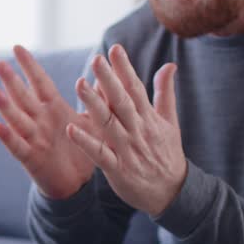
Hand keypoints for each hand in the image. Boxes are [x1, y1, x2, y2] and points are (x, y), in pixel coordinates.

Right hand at [0, 45, 95, 198]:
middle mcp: (40, 121)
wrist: (78, 183)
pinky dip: (8, 138)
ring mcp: (34, 139)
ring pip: (17, 120)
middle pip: (23, 97)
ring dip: (6, 107)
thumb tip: (105, 72)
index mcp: (53, 109)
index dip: (29, 66)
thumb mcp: (91, 120)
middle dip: (11, 81)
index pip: (40, 83)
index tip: (17, 47)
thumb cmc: (81, 148)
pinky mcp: (32, 158)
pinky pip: (18, 147)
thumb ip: (97, 98)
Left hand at [67, 44, 187, 215]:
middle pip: (122, 101)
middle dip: (109, 79)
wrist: (172, 193)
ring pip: (109, 124)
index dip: (125, 69)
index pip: (136, 88)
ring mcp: (128, 150)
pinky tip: (72, 128)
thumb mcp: (170, 123)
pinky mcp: (118, 170)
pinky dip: (86, 142)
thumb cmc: (167, 155)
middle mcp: (138, 131)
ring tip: (79, 84)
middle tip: (96, 59)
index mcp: (149, 118)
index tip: (114, 49)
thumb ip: (165, 93)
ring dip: (94, 104)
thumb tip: (169, 65)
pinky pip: (100, 154)